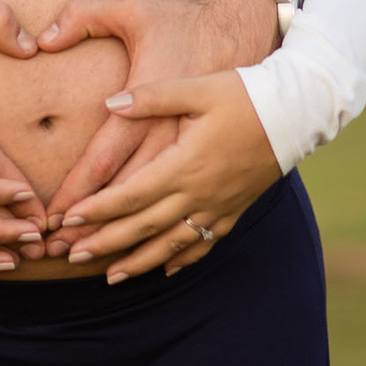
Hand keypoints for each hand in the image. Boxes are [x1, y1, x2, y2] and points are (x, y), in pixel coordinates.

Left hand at [56, 71, 280, 280]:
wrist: (296, 113)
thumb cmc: (243, 95)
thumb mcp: (196, 88)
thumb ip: (153, 97)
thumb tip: (112, 105)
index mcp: (185, 164)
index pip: (132, 195)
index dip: (98, 210)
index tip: (69, 220)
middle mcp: (199, 194)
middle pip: (144, 227)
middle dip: (105, 243)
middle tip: (71, 256)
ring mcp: (218, 207)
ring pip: (171, 244)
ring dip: (138, 262)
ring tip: (109, 276)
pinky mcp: (234, 211)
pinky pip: (203, 244)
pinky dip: (180, 260)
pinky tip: (164, 270)